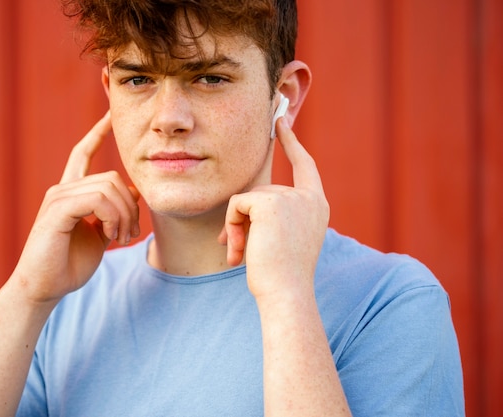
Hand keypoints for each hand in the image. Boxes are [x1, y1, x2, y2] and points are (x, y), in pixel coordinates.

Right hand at [11, 111, 139, 303]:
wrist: (44, 289)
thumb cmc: (69, 265)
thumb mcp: (100, 234)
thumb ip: (113, 212)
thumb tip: (131, 191)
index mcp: (71, 193)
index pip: (83, 153)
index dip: (98, 133)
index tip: (111, 114)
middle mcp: (62, 190)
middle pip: (111, 177)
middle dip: (131, 206)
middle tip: (131, 233)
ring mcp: (57, 199)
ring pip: (108, 188)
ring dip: (124, 215)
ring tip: (122, 237)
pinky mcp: (56, 212)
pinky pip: (96, 200)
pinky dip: (112, 217)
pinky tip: (111, 234)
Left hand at [220, 117, 328, 300]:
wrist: (286, 295)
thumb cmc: (281, 276)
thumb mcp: (282, 241)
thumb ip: (272, 216)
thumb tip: (243, 202)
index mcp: (316, 206)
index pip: (304, 166)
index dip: (292, 143)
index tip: (280, 121)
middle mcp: (308, 198)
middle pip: (261, 192)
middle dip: (242, 220)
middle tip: (233, 250)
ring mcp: (291, 198)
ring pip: (247, 199)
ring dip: (234, 228)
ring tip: (236, 256)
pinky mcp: (270, 203)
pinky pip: (237, 204)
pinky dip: (229, 226)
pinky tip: (236, 250)